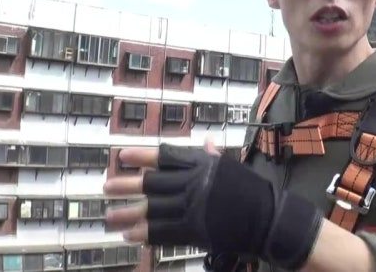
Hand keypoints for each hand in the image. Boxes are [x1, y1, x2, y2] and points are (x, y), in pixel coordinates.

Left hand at [104, 137, 323, 269]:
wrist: (269, 218)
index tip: (122, 156)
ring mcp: (193, 207)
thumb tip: (206, 142)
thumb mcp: (233, 168)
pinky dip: (146, 233)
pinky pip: (164, 231)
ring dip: (128, 213)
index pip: (166, 156)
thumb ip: (214, 157)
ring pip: (153, 209)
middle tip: (106, 187)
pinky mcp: (195, 230)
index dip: (142, 156)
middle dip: (126, 185)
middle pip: (153, 183)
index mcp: (203, 164)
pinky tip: (130, 234)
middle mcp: (195, 183)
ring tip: (109, 216)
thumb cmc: (253, 192)